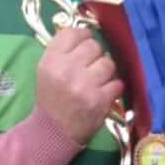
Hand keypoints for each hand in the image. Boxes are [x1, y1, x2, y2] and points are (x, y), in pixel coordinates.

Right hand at [36, 26, 123, 145]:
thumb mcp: (47, 70)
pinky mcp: (99, 100)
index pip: (73, 33)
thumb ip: (63, 50)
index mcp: (51, 60)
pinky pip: (117, 83)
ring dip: (106, 72)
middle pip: (94, 46)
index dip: (82, 37)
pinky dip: (113, 88)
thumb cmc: (52, 97)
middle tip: (90, 68)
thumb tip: (87, 33)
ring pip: (108, 63)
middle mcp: (66, 70)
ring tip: (97, 82)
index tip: (83, 47)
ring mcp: (84, 85)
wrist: (54, 131)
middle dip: (95, 56)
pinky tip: (103, 94)